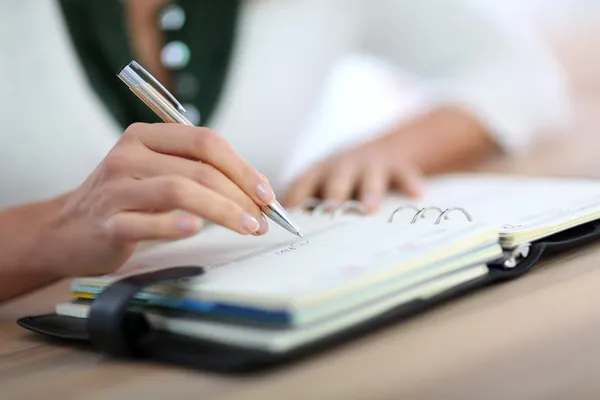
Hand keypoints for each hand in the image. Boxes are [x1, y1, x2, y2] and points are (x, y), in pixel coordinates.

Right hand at [39, 123, 274, 277]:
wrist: (68, 229)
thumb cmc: (125, 200)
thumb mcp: (157, 172)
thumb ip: (196, 171)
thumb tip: (254, 189)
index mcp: (147, 136)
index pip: (206, 142)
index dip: (243, 167)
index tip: (266, 194)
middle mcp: (129, 154)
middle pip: (199, 168)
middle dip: (240, 195)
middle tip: (261, 219)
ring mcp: (116, 188)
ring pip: (179, 190)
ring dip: (222, 211)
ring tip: (246, 228)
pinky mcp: (107, 222)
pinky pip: (146, 222)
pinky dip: (175, 225)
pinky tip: (196, 230)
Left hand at [281, 106, 497, 211]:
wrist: (385, 149)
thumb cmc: (344, 179)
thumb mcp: (325, 185)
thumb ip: (310, 205)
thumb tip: (287, 232)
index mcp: (321, 172)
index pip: (304, 182)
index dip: (298, 195)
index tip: (291, 213)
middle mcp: (344, 166)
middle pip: (337, 178)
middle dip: (334, 192)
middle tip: (332, 209)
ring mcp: (371, 164)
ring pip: (370, 177)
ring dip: (369, 191)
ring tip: (370, 209)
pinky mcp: (397, 166)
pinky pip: (404, 174)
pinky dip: (409, 183)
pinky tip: (415, 196)